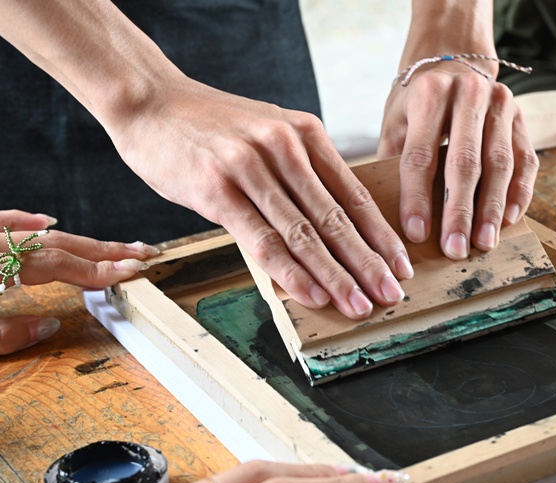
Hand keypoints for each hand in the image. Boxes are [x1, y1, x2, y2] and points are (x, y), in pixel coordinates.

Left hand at [0, 209, 154, 354]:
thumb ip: (8, 334)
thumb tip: (49, 326)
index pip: (61, 263)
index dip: (99, 268)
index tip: (132, 269)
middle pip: (58, 243)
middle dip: (104, 249)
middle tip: (141, 252)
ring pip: (37, 232)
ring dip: (77, 239)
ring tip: (112, 246)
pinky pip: (3, 222)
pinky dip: (26, 220)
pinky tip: (48, 221)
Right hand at [109, 77, 412, 318]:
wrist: (149, 99)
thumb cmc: (211, 126)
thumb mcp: (270, 133)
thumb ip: (302, 172)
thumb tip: (335, 224)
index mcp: (306, 134)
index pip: (354, 195)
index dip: (381, 236)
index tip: (402, 266)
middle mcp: (285, 148)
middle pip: (337, 218)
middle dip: (368, 263)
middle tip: (392, 295)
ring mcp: (251, 167)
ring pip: (305, 233)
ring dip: (336, 276)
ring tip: (359, 304)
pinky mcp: (217, 188)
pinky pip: (262, 240)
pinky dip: (291, 271)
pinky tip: (313, 294)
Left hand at [378, 62, 538, 258]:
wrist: (454, 60)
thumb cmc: (419, 102)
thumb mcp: (396, 120)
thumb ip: (393, 160)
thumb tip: (389, 215)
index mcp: (429, 94)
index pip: (422, 154)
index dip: (418, 197)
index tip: (416, 233)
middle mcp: (468, 94)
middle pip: (464, 162)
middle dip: (459, 211)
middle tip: (455, 249)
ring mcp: (500, 104)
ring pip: (500, 163)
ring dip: (492, 209)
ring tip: (484, 243)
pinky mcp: (521, 118)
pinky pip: (525, 160)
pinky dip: (518, 193)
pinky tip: (508, 220)